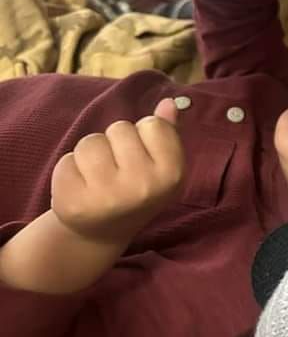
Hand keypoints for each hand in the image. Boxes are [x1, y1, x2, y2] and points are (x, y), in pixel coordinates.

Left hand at [51, 98, 184, 245]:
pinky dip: (69, 169)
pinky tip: (80, 187)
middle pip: (120, 129)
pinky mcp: (74, 203)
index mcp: (171, 174)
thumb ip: (166, 132)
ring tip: (96, 176)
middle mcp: (143, 187)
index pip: (153, 124)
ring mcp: (107, 197)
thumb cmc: (135, 188)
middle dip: (115, 143)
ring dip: (89, 153)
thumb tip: (169, 102)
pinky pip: (66, 161)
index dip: (143, 135)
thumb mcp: (158, 164)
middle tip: (117, 168)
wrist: (101, 233)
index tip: (142, 156)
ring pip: (90, 142)